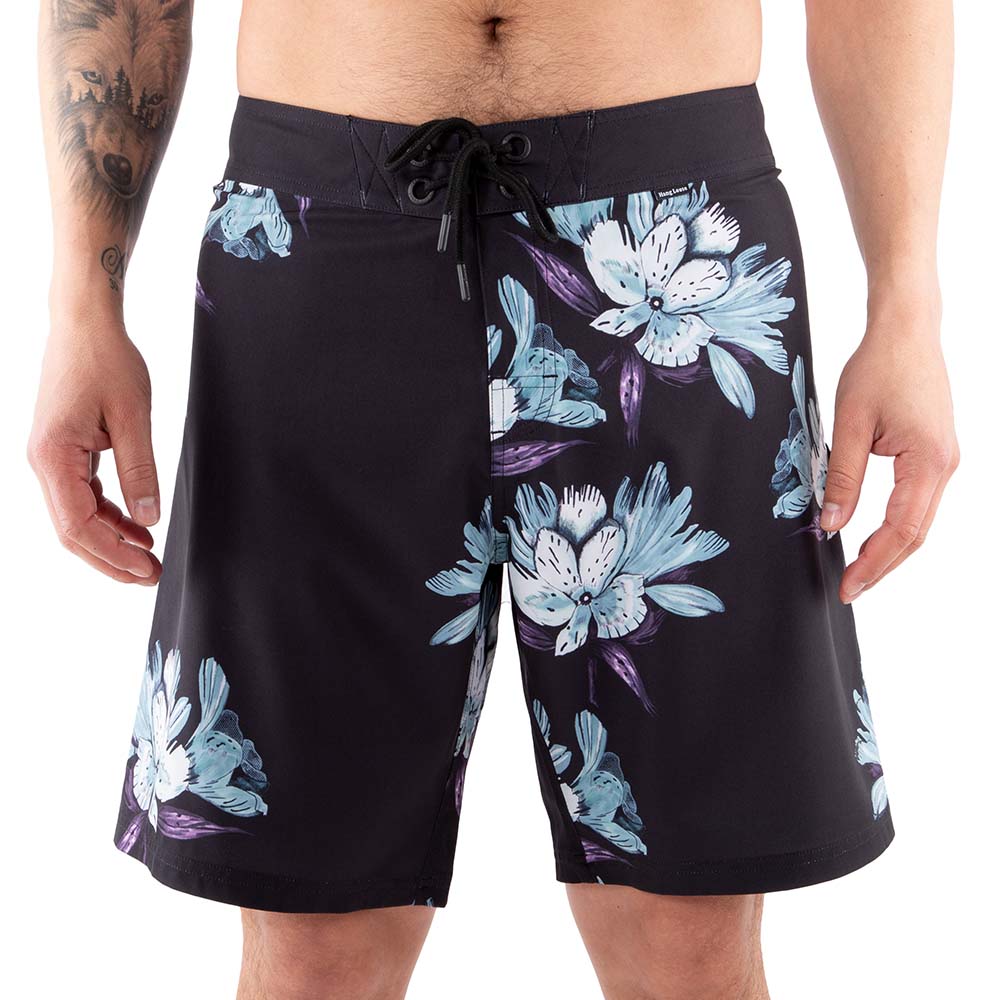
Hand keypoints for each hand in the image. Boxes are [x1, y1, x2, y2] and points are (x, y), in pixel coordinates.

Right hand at [28, 309, 161, 583]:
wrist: (85, 324)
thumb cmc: (106, 360)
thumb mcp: (134, 416)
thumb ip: (140, 470)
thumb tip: (147, 519)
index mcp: (54, 456)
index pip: (78, 525)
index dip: (112, 555)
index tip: (146, 569)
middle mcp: (44, 462)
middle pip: (73, 530)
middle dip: (111, 558)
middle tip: (151, 575)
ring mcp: (52, 458)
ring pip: (78, 517)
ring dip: (112, 540)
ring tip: (148, 558)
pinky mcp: (65, 451)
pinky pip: (84, 496)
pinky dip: (110, 515)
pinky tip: (137, 527)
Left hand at [820, 300, 958, 602]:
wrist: (906, 331)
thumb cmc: (878, 368)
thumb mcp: (849, 424)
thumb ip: (842, 477)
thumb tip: (831, 525)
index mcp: (928, 461)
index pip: (901, 529)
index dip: (874, 563)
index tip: (849, 587)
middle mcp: (945, 466)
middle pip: (915, 534)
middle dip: (882, 565)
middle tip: (850, 589)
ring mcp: (945, 460)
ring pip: (919, 521)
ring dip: (890, 549)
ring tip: (857, 571)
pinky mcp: (935, 454)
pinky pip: (919, 503)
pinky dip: (897, 526)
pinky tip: (872, 537)